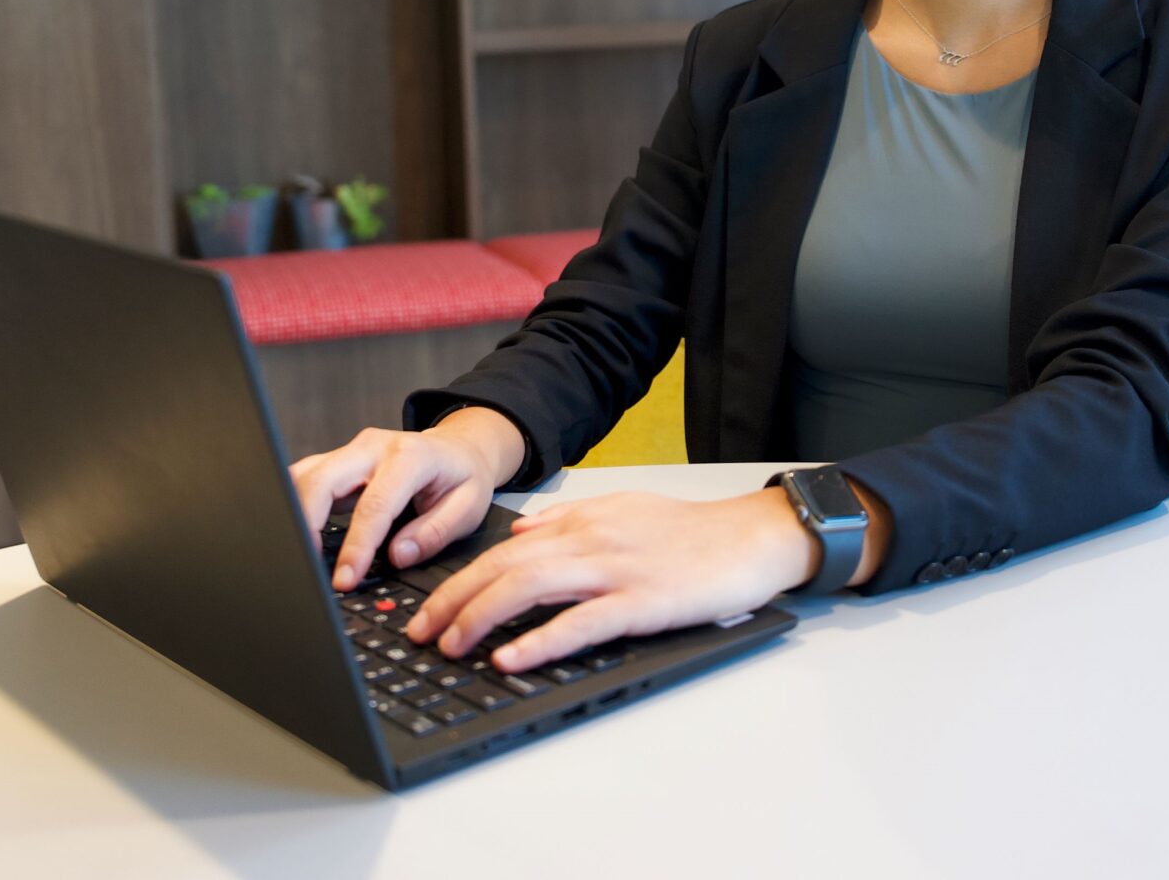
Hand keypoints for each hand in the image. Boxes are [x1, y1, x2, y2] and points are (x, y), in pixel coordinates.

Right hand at [288, 409, 521, 591]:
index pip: (374, 505)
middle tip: (307, 566)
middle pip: (324, 479)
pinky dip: (296, 504)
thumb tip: (398, 556)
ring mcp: (352, 451)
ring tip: (298, 554)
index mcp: (411, 456)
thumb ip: (435, 531)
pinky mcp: (339, 461)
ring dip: (296, 512)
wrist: (459, 448)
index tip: (345, 579)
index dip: (357, 546)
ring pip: (306, 474)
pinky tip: (298, 534)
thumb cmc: (463, 476)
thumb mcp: (468, 506)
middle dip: (307, 523)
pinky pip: (306, 478)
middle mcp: (375, 446)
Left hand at [403, 488, 825, 674]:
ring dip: (482, 618)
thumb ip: (569, 519)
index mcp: (582, 522)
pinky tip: (512, 659)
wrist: (749, 536)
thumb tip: (521, 533)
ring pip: (530, 587)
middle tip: (419, 636)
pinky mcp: (642, 602)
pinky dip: (540, 641)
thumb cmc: (689, 531)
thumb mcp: (622, 510)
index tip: (424, 608)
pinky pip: (581, 623)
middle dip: (453, 601)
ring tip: (450, 647)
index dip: (456, 579)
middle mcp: (590, 540)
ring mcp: (615, 570)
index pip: (502, 550)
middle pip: (504, 568)